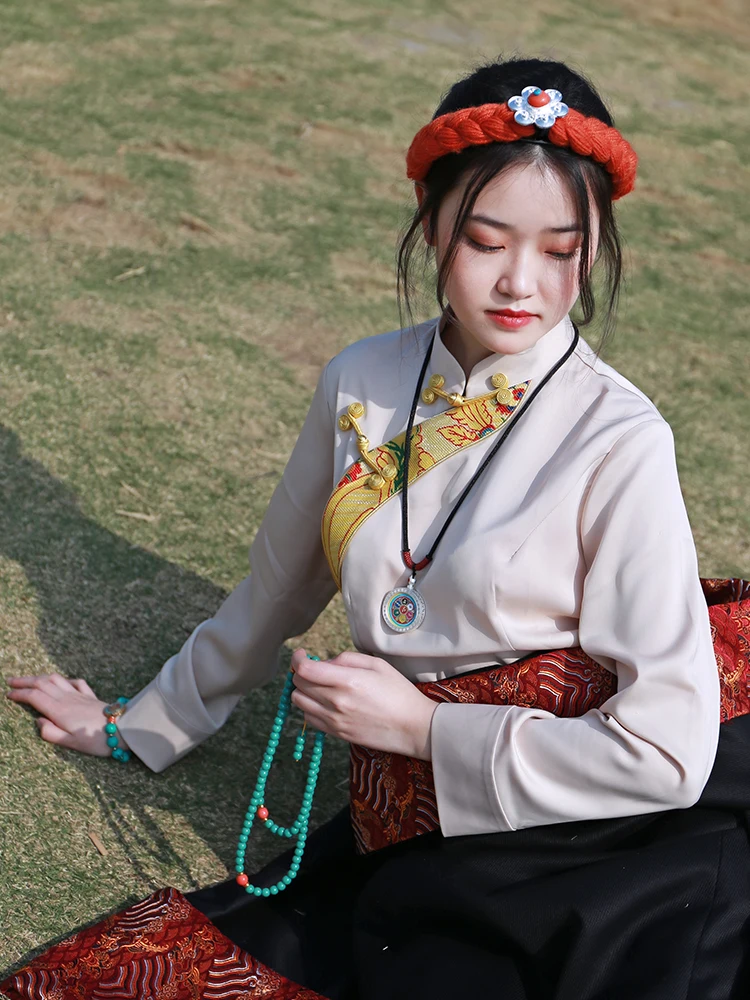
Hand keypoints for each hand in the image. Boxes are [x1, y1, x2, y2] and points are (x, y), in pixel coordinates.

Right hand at [5, 674, 129, 756]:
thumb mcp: (71, 743)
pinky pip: (75, 682)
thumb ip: (51, 733)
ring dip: (41, 677)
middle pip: (42, 683)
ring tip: (30, 679)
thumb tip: (38, 721)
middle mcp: (68, 698)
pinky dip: (64, 679)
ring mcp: (80, 695)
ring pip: (57, 679)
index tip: (8, 694)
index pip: (35, 697)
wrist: (124, 729)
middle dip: (25, 681)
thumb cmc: (97, 740)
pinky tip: (62, 682)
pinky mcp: (91, 696)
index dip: (19, 694)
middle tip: (11, 681)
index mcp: (59, 710)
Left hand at [290, 649, 437, 758]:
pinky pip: (309, 719)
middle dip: (301, 672)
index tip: (302, 654)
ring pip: (299, 702)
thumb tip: (325, 663)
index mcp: (347, 681)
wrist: (413, 727)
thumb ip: (346, 659)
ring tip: (319, 686)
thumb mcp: (377, 664)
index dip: (298, 658)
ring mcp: (334, 720)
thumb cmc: (399, 692)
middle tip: (315, 669)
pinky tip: (325, 702)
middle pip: (298, 684)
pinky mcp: (337, 734)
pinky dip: (310, 708)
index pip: (304, 670)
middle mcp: (336, 702)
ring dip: (304, 691)